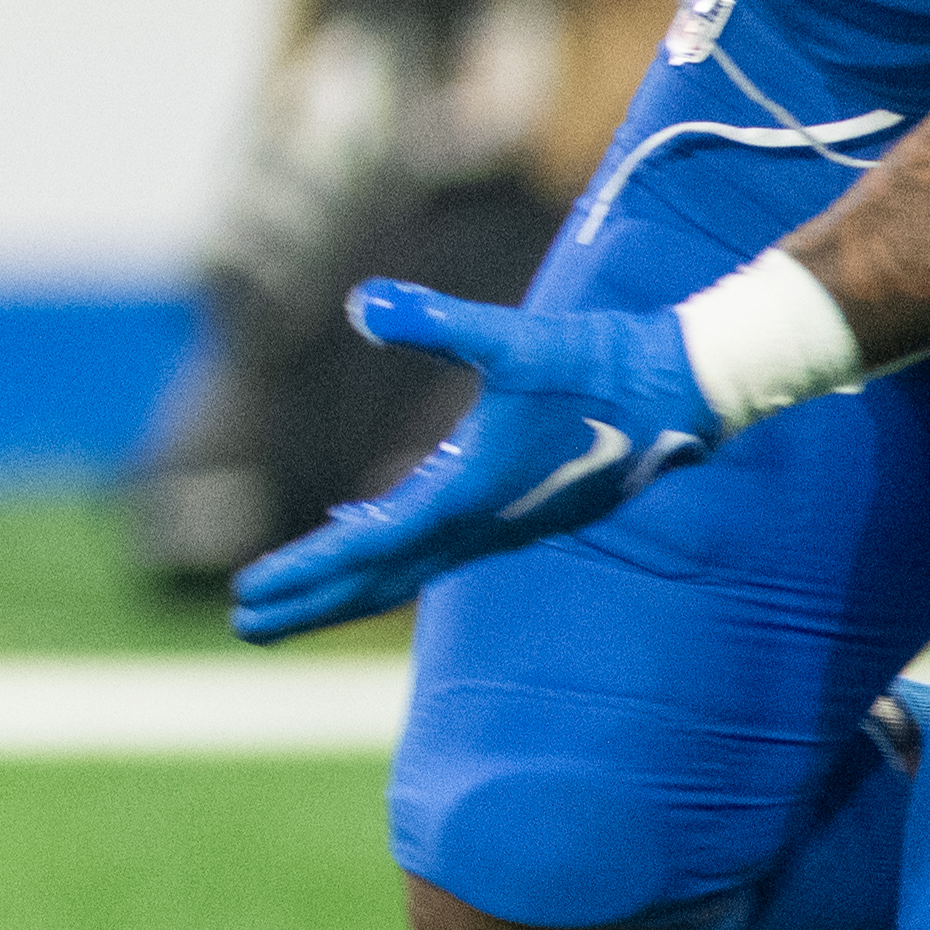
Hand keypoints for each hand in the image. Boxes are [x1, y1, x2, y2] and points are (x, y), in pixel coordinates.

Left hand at [226, 282, 721, 642]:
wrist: (683, 388)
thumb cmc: (600, 364)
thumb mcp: (513, 338)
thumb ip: (435, 323)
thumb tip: (364, 302)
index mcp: (471, 495)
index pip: (368, 546)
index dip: (306, 570)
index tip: (250, 593)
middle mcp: (482, 523)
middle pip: (379, 580)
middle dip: (311, 604)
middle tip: (246, 626)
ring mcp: (503, 523)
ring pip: (408, 568)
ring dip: (346, 586)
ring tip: (289, 599)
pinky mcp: (517, 508)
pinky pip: (436, 544)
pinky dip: (388, 550)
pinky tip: (356, 524)